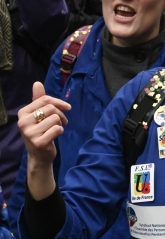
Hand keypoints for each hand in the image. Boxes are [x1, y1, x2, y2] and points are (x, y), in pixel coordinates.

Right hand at [18, 82, 70, 199]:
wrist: (39, 155)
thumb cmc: (40, 131)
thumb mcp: (38, 115)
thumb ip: (38, 99)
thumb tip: (37, 83)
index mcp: (23, 113)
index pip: (44, 99)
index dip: (59, 102)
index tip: (67, 107)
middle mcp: (23, 122)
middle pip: (51, 108)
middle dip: (61, 114)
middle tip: (62, 121)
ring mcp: (30, 133)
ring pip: (55, 119)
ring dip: (60, 124)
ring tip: (57, 129)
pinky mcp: (39, 142)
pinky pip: (57, 129)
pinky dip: (60, 131)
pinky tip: (55, 136)